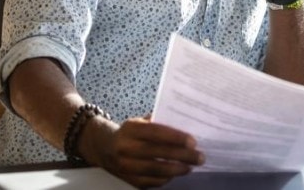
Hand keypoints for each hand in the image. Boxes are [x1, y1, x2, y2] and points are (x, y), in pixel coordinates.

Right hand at [79, 116, 203, 187]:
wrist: (102, 147)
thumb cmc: (129, 132)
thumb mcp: (139, 121)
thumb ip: (158, 122)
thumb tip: (185, 125)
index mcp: (131, 130)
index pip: (156, 133)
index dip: (175, 137)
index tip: (193, 141)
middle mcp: (126, 148)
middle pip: (158, 153)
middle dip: (182, 156)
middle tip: (200, 157)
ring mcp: (126, 166)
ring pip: (155, 171)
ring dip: (177, 170)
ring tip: (191, 167)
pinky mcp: (128, 180)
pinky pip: (151, 182)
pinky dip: (166, 179)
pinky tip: (176, 174)